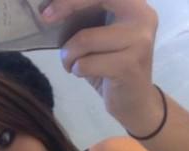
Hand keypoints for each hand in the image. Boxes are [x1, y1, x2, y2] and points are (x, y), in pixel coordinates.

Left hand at [40, 0, 158, 122]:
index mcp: (135, 4)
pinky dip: (77, 70)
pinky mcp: (128, 66)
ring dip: (69, 54)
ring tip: (70, 63)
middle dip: (66, 6)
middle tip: (47, 18)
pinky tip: (82, 73)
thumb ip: (86, 15)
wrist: (136, 103)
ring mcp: (138, 42)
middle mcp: (142, 17)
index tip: (48, 6)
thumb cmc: (113, 67)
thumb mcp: (101, 35)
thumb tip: (51, 5)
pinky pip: (87, 63)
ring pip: (85, 39)